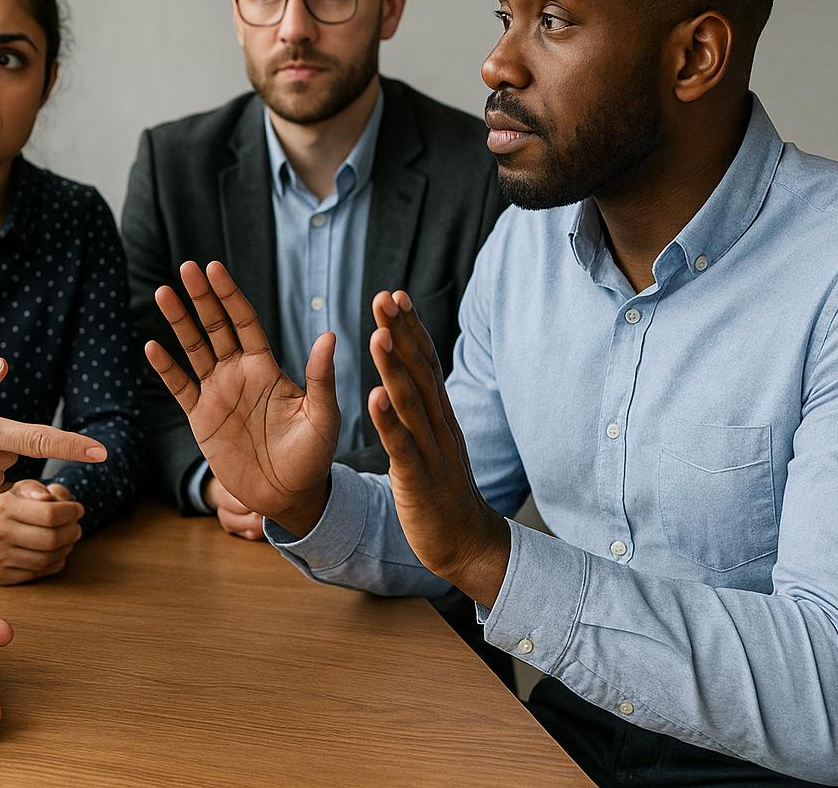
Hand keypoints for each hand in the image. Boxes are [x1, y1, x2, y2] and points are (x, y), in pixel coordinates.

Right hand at [0, 480, 84, 584]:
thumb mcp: (14, 490)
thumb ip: (36, 489)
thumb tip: (55, 499)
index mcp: (2, 507)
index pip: (50, 514)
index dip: (71, 513)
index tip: (77, 509)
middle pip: (51, 539)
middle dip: (72, 532)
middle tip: (77, 527)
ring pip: (47, 559)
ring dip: (66, 549)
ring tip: (68, 539)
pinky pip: (38, 573)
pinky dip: (54, 563)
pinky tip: (55, 553)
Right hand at [145, 260, 337, 534]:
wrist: (289, 495)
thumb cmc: (314, 455)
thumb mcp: (323, 416)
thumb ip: (321, 378)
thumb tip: (329, 336)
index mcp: (267, 368)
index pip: (245, 322)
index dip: (229, 296)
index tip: (215, 269)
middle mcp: (239, 374)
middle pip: (215, 327)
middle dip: (201, 297)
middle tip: (187, 266)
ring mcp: (217, 394)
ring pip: (193, 349)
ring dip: (178, 322)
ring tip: (164, 292)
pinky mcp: (200, 418)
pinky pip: (180, 387)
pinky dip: (166, 368)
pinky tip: (152, 346)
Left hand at [367, 290, 509, 605]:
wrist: (465, 543)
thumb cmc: (443, 490)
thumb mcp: (435, 440)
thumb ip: (424, 408)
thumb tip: (411, 373)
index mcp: (439, 415)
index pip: (425, 362)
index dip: (411, 328)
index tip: (396, 294)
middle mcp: (438, 424)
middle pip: (419, 370)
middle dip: (401, 332)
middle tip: (384, 296)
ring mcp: (431, 450)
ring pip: (410, 402)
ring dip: (393, 366)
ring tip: (376, 334)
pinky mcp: (418, 478)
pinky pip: (402, 446)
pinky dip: (387, 421)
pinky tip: (372, 396)